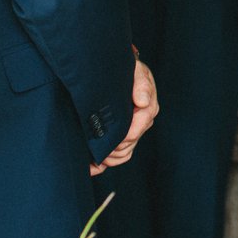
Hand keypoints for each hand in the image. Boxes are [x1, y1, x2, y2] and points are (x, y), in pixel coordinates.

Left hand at [91, 57, 158, 176]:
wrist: (117, 71)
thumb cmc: (127, 71)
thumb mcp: (136, 71)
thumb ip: (141, 84)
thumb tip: (142, 101)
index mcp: (147, 108)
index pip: (136, 130)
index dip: (122, 136)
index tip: (108, 137)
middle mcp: (141, 122)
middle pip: (128, 146)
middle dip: (112, 148)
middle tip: (95, 145)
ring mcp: (132, 132)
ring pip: (123, 155)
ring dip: (108, 158)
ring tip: (92, 155)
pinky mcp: (122, 139)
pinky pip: (117, 158)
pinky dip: (103, 165)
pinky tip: (90, 167)